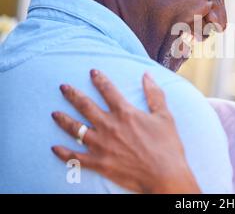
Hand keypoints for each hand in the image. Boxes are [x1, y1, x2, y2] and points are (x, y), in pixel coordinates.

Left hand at [51, 69, 200, 193]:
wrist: (164, 176)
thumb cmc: (167, 146)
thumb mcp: (164, 116)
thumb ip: (154, 94)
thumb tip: (147, 75)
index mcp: (125, 113)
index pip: (108, 91)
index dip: (99, 80)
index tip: (92, 72)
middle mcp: (110, 126)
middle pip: (85, 106)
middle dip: (72, 95)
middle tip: (63, 87)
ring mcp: (102, 146)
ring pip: (76, 130)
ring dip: (63, 120)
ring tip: (55, 113)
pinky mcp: (99, 163)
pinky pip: (76, 158)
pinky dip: (63, 153)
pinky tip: (55, 148)